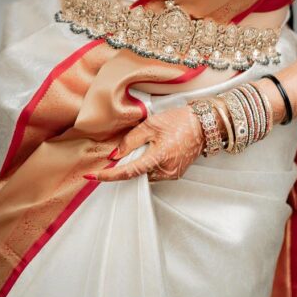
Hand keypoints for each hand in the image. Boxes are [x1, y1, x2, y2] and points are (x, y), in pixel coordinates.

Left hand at [88, 104, 205, 182]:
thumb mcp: (151, 125)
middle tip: (123, 151)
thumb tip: (114, 156)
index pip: (128, 172)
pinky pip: (155, 173)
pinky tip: (152, 150)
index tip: (92, 176)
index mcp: (159, 158)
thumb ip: (130, 140)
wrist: (203, 124)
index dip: (108, 175)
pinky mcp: (176, 173)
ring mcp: (172, 174)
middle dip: (125, 165)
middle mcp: (166, 171)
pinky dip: (148, 164)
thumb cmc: (179, 121)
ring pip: (145, 175)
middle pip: (136, 175)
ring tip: (145, 145)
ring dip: (138, 164)